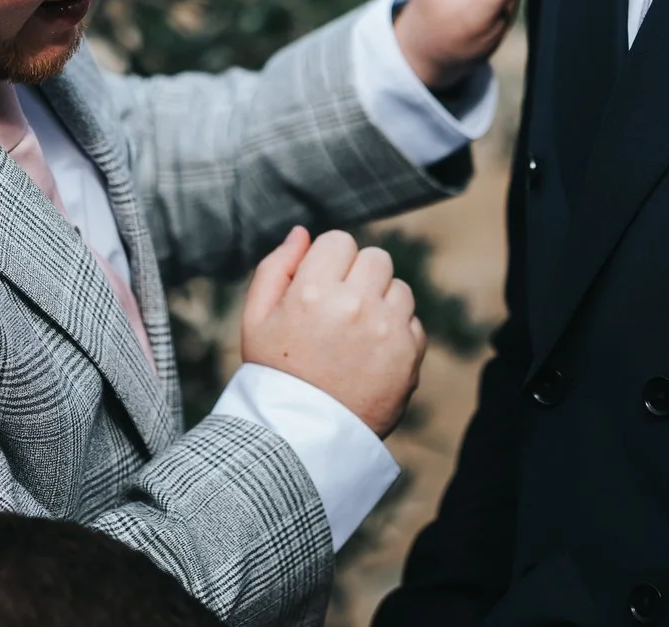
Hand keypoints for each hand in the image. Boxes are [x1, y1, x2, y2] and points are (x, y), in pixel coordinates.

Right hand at [240, 227, 425, 438]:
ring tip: (355, 336)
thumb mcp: (255, 318)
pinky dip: (397, 333)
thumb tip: (303, 232)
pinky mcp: (410, 354)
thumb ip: (276, 267)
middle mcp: (354, 304)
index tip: (321, 288)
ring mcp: (386, 329)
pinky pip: (413, 322)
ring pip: (398, 287)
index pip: (339, 241)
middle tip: (339, 311)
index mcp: (312, 290)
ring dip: (381, 303)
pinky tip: (370, 356)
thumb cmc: (275, 373)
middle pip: (375, 258)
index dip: (329, 262)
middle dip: (359, 277)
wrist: (302, 436)